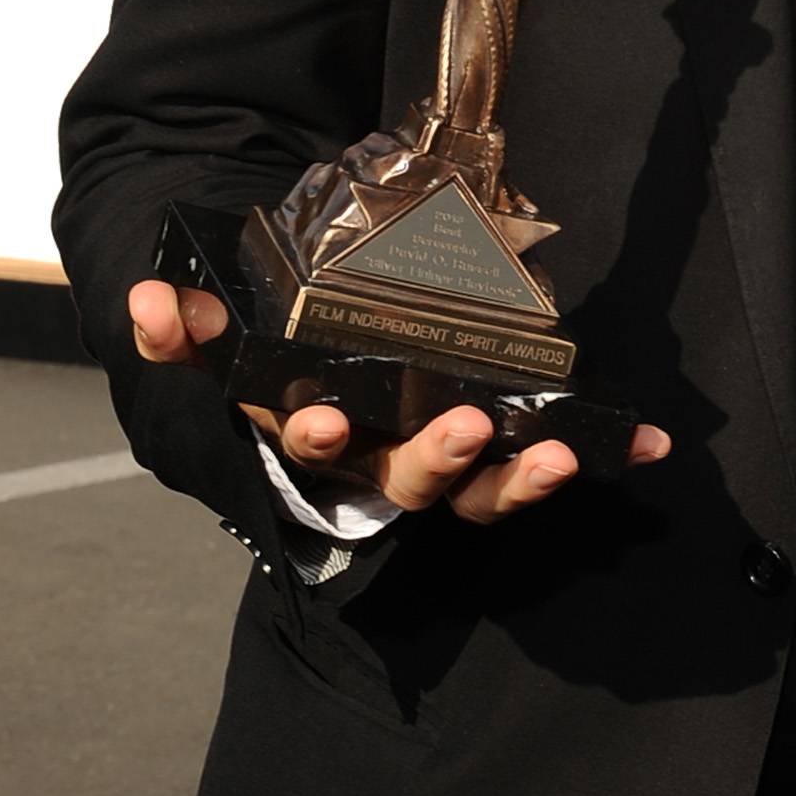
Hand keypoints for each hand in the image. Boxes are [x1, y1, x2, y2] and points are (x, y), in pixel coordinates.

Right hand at [126, 277, 670, 523]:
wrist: (317, 352)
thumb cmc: (278, 341)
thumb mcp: (222, 326)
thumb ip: (181, 323)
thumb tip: (148, 301)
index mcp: (309, 424)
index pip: (304, 436)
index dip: (313, 430)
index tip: (322, 417)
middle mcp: (375, 457)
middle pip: (402, 477)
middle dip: (432, 459)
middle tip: (462, 429)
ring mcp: (436, 462)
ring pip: (474, 494)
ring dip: (513, 481)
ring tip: (552, 456)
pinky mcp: (491, 456)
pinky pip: (533, 469)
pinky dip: (584, 460)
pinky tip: (646, 445)